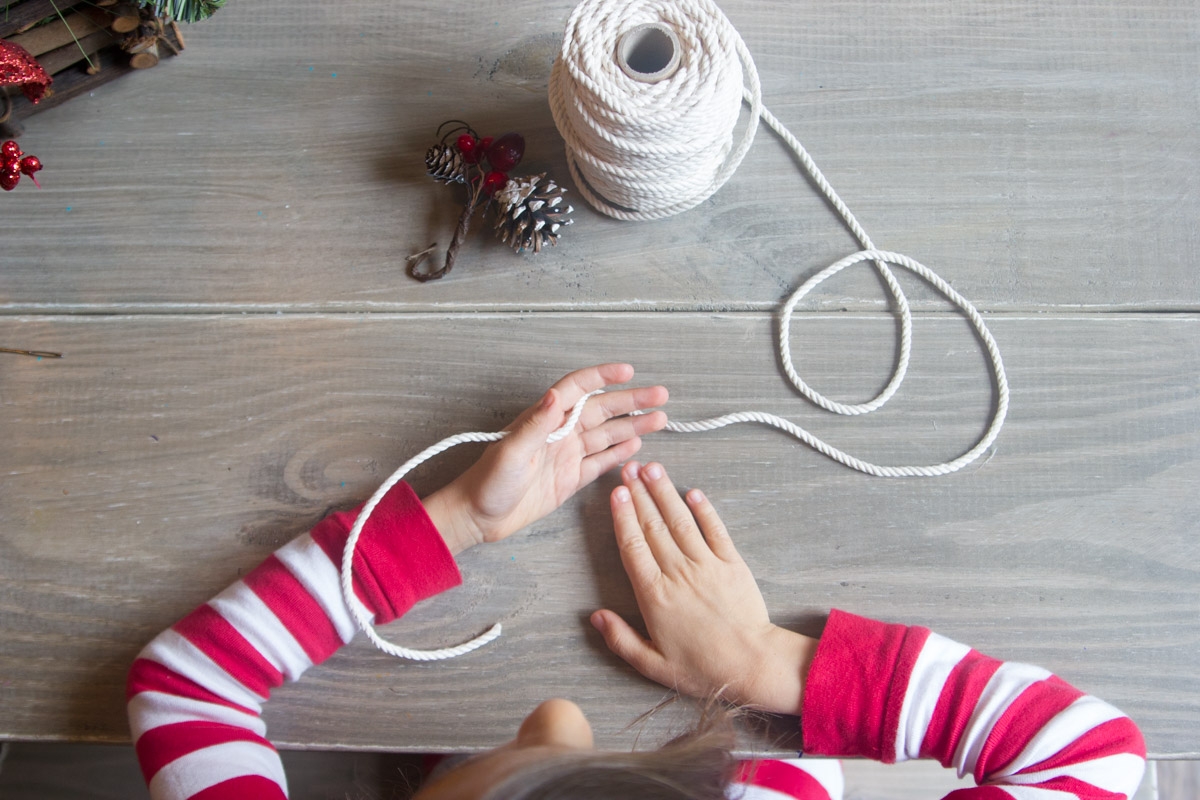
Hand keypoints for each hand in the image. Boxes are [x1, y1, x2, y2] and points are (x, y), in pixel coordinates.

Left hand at [422, 364, 668, 554]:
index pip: (578, 389)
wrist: (478, 517)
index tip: (628, 371)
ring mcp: (565, 456)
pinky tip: (636, 445)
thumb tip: (556, 395)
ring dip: (633, 426)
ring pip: (606, 435)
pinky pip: (599, 462)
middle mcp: (558, 433)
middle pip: (601, 410)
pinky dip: (618, 453)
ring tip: (659, 418)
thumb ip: (536, 424)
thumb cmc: (487, 482)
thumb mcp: (511, 452)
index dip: (602, 377)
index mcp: (544, 420)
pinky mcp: (568, 479)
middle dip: (631, 401)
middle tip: (660, 394)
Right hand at [590, 461, 815, 714]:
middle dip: (639, 493)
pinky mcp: (732, 564)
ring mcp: (706, 565)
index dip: (623, 516)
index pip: (633, 546)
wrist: (752, 665)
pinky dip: (704, 510)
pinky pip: (715, 530)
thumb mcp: (652, 665)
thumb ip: (620, 639)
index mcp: (654, 595)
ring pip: (680, 521)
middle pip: (653, 525)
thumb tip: (595, 616)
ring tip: (652, 468)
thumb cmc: (701, 669)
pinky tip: (692, 492)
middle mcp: (677, 572)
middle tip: (628, 467)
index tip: (616, 492)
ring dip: (665, 492)